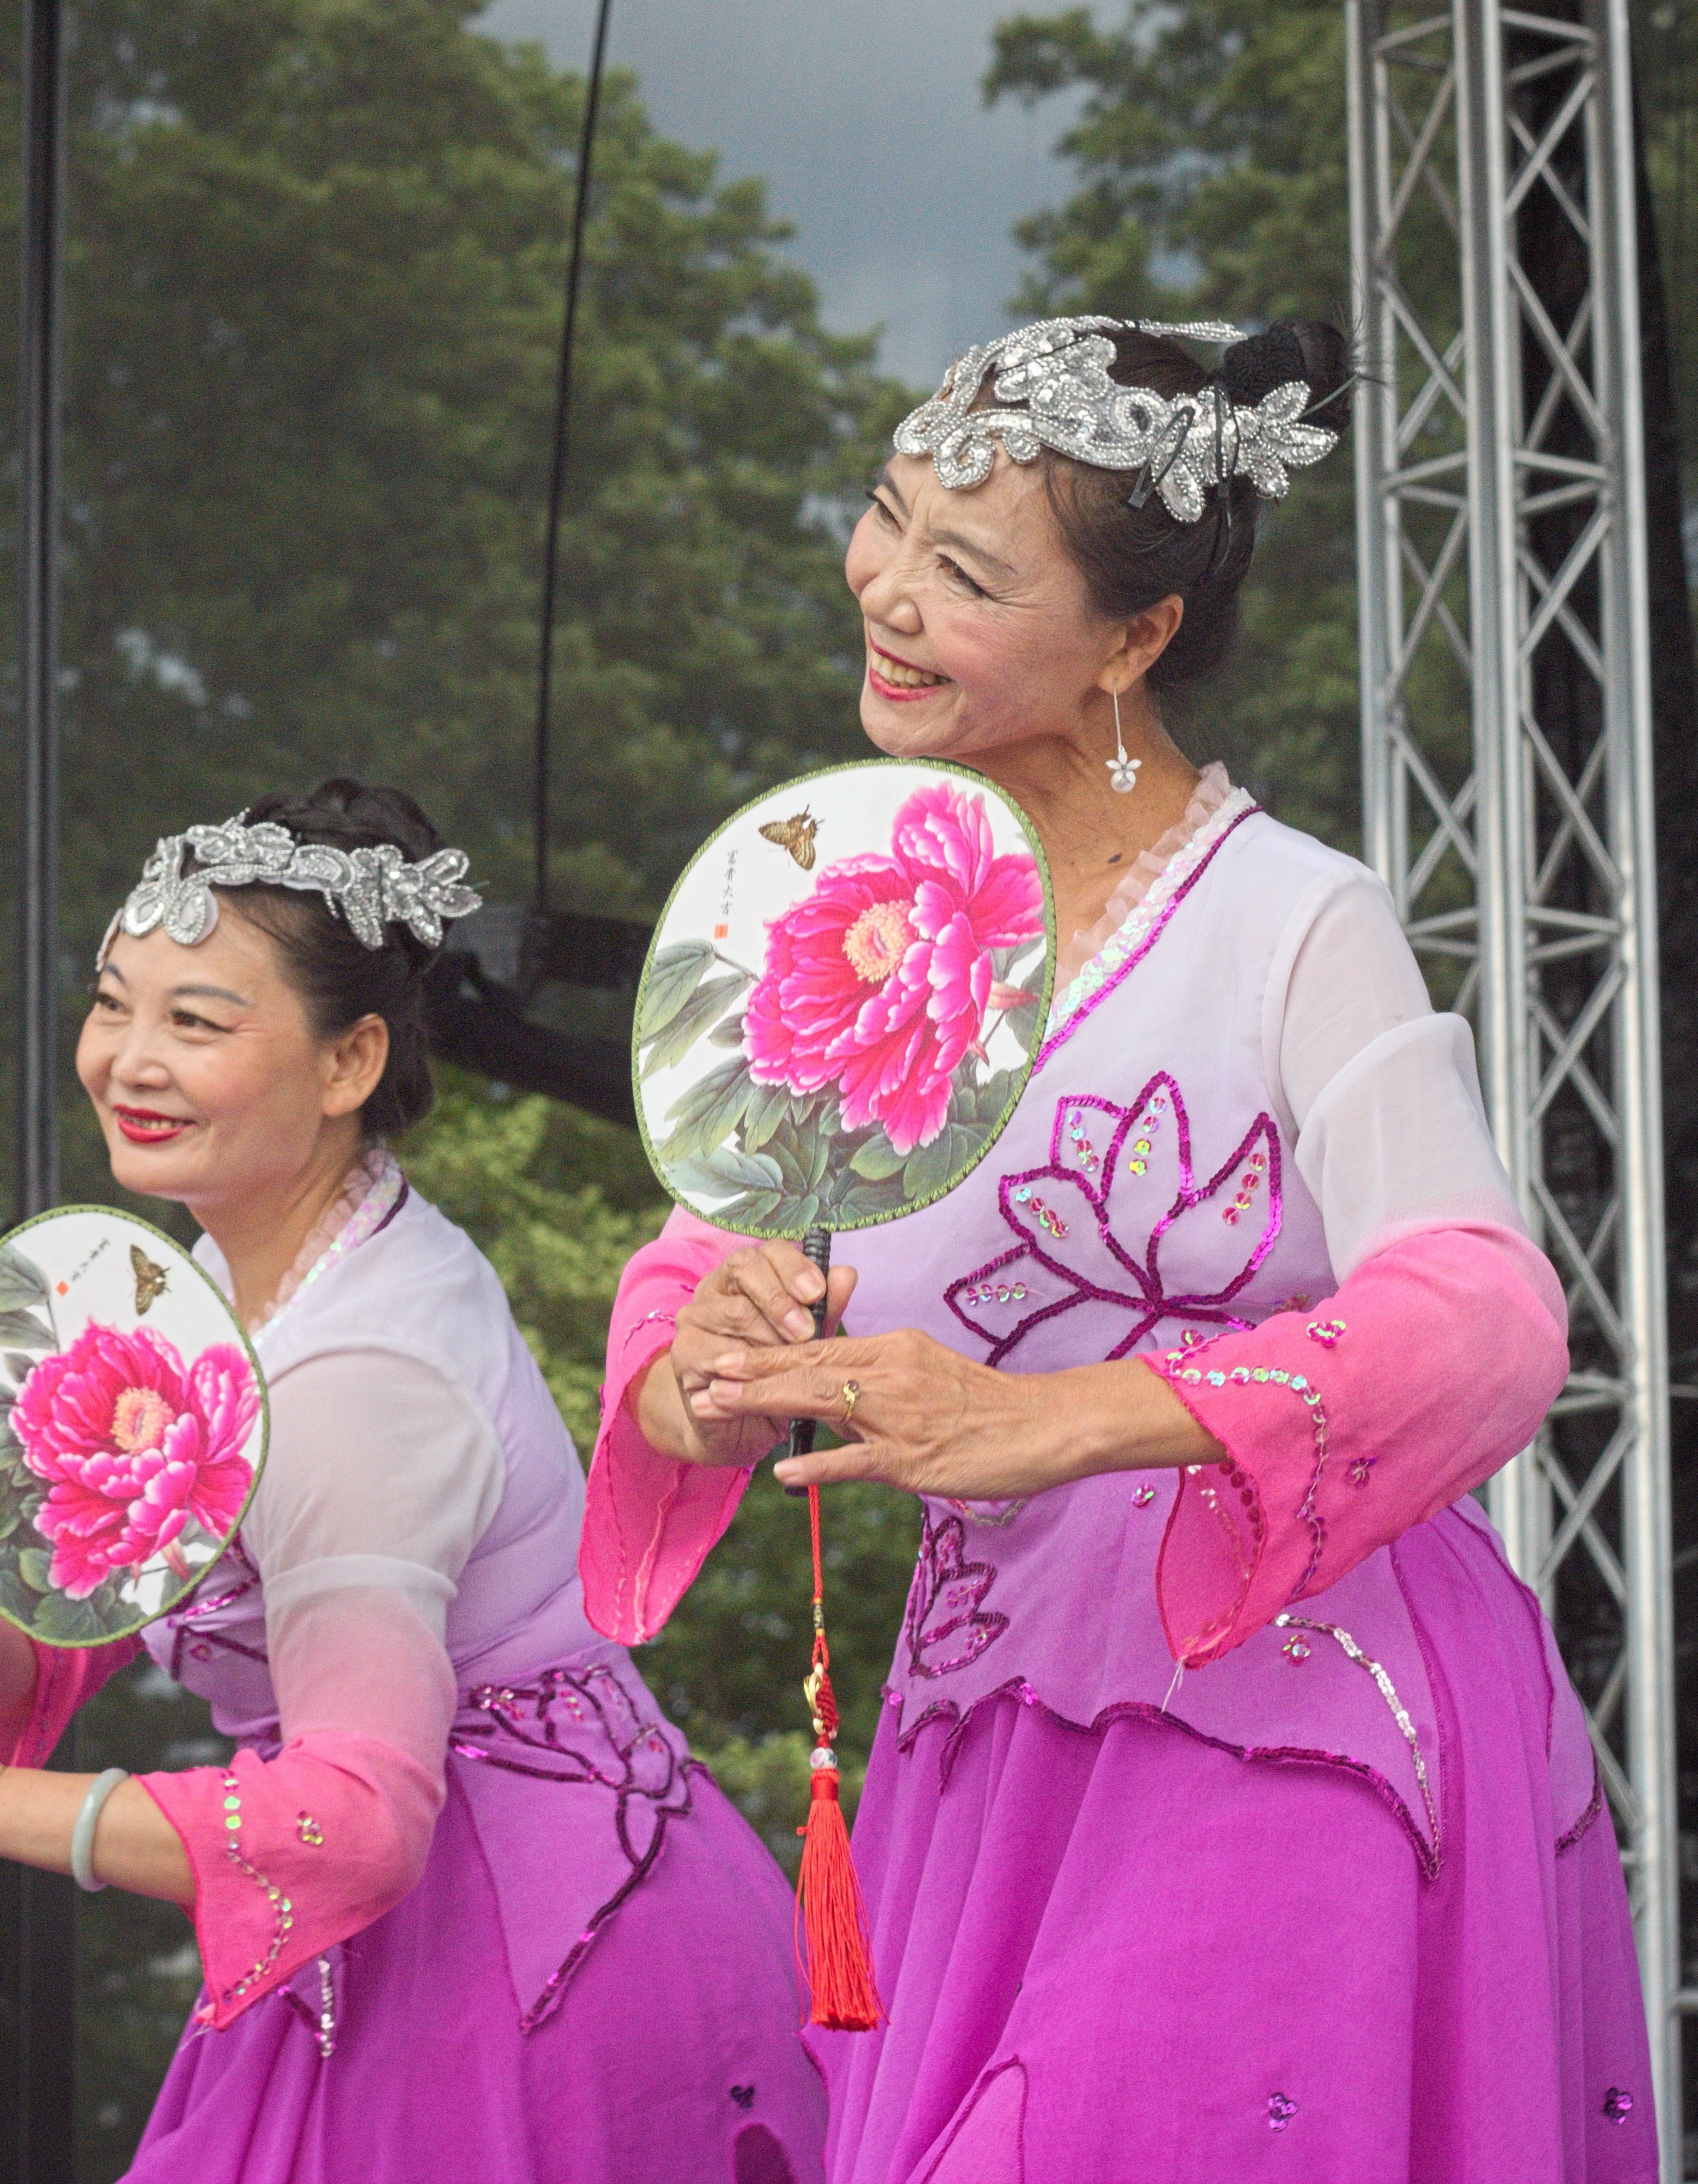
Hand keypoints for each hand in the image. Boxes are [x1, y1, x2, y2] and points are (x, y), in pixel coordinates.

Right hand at [632, 1242, 857, 1467]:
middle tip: (805, 1332)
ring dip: (770, 1339)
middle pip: (745, 1268)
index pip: (766, 1250)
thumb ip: (824, 1310)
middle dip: (781, 1300)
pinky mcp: (684, 1353)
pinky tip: (764, 1382)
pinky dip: (747, 1369)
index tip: (817, 1292)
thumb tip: (846, 1274)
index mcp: (747, 1276)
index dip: (793, 1266)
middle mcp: (716, 1288)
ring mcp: (695, 1318)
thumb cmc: (778, 1375)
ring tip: (790, 1362)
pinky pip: (718, 1352)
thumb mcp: (808, 1343)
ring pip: (735, 1312)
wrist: (743, 1427)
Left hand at [703, 1329, 1223, 1497]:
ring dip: (761, 1404)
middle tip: (699, 1373)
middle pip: (805, 1367)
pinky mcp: (912, 1457)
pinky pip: (854, 1460)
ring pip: (818, 1403)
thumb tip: (838, 1381)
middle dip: (747, 1372)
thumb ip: (884, 1373)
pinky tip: (781, 1468)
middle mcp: (890, 1373)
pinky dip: (816, 1463)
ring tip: (716, 1406)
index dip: (765, 1351)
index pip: (817, 1345)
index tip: (724, 1352)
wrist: (1046, 1424)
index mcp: (894, 1349)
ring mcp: (899, 1415)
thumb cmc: (990, 1405)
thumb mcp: (931, 1371)